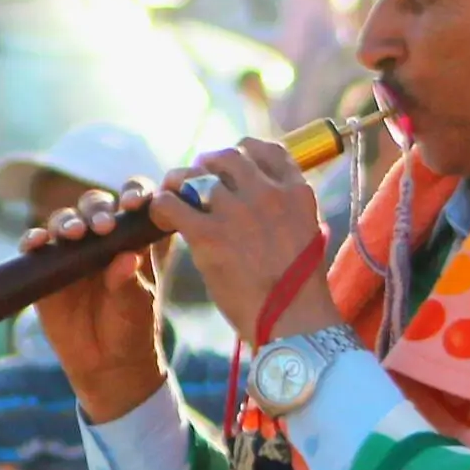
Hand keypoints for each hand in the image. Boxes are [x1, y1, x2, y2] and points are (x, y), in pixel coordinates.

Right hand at [22, 178, 170, 424]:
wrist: (105, 364)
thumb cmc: (131, 327)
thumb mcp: (137, 306)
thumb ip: (130, 282)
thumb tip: (127, 258)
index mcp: (131, 238)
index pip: (133, 201)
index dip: (134, 193)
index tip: (134, 203)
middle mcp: (99, 238)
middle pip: (94, 205)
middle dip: (97, 210)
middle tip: (103, 227)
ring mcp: (69, 251)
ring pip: (63, 221)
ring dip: (66, 222)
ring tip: (74, 234)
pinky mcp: (43, 269)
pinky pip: (35, 246)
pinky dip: (33, 239)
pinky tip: (37, 243)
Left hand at [143, 139, 333, 346]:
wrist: (292, 320)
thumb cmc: (300, 288)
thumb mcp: (309, 233)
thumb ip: (290, 209)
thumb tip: (275, 201)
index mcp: (296, 191)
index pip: (265, 149)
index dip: (242, 152)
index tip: (230, 167)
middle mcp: (267, 193)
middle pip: (227, 157)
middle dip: (208, 165)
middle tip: (196, 181)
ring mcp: (237, 210)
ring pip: (196, 177)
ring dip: (181, 185)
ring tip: (174, 197)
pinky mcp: (209, 234)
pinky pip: (171, 202)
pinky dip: (161, 205)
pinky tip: (160, 216)